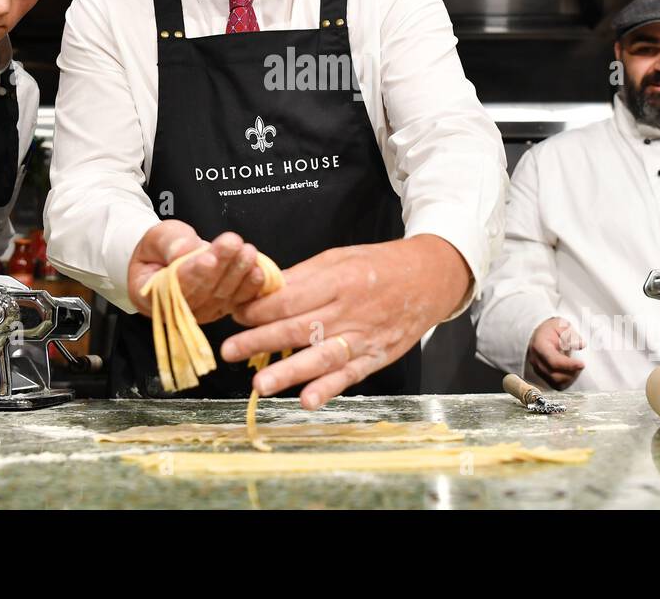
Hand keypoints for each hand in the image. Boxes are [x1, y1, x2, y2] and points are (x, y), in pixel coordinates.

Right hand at [127, 220, 266, 323]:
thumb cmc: (161, 249)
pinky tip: (259, 271)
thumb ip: (169, 243)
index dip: (193, 272)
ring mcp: (203, 312)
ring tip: (248, 252)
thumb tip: (184, 250)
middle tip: (234, 244)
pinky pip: (239, 299)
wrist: (172, 258)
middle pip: (203, 291)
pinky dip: (250, 286)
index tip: (207, 257)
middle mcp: (178, 310)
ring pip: (223, 295)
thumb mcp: (157, 237)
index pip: (174, 285)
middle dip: (221, 266)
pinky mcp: (222, 308)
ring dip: (238, 273)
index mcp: (151, 294)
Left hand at [220, 235, 469, 409]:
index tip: (236, 314)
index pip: (291, 298)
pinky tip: (307, 401)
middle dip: (260, 341)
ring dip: (289, 372)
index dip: (260, 309)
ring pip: (321, 357)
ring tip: (260, 386)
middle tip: (229, 351)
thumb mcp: (340, 257)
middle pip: (298, 328)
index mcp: (338, 280)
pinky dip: (328, 389)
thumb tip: (264, 289)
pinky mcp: (376, 357)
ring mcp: (364, 336)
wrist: (430, 278)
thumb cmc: (379, 265)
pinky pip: (349, 376)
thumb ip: (303, 276)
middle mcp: (350, 310)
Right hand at [527, 317, 584, 388]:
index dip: (569, 365)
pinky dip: (564, 380)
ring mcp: (537, 368)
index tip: (582, 364)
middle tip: (581, 365)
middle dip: (571, 372)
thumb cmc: (550, 329)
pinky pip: (554, 383)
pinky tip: (570, 372)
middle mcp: (536, 359)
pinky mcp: (541, 374)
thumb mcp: (561, 324)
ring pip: (555, 381)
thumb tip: (581, 344)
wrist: (539, 333)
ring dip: (568, 377)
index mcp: (539, 346)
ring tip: (576, 367)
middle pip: (554, 374)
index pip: (554, 361)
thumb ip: (571, 334)